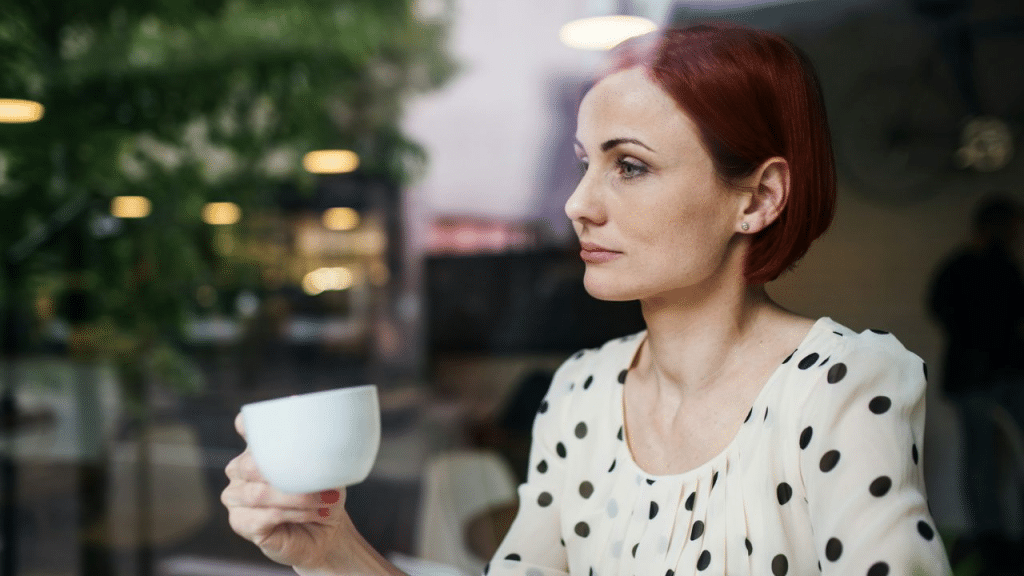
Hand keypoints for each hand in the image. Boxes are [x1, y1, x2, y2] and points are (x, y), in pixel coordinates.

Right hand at [221, 413, 347, 569]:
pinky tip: (314, 514)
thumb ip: (318, 449)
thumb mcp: (327, 469)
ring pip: (259, 494)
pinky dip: (295, 514)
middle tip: (324, 486)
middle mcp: (241, 470)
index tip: (270, 424)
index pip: (245, 427)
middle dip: (289, 475)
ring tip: (325, 502)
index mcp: (259, 449)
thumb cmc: (323, 495)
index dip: (250, 424)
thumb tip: (318, 424)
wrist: (326, 532)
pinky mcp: (240, 523)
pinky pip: (265, 516)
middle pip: (251, 465)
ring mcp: (236, 497)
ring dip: (298, 499)